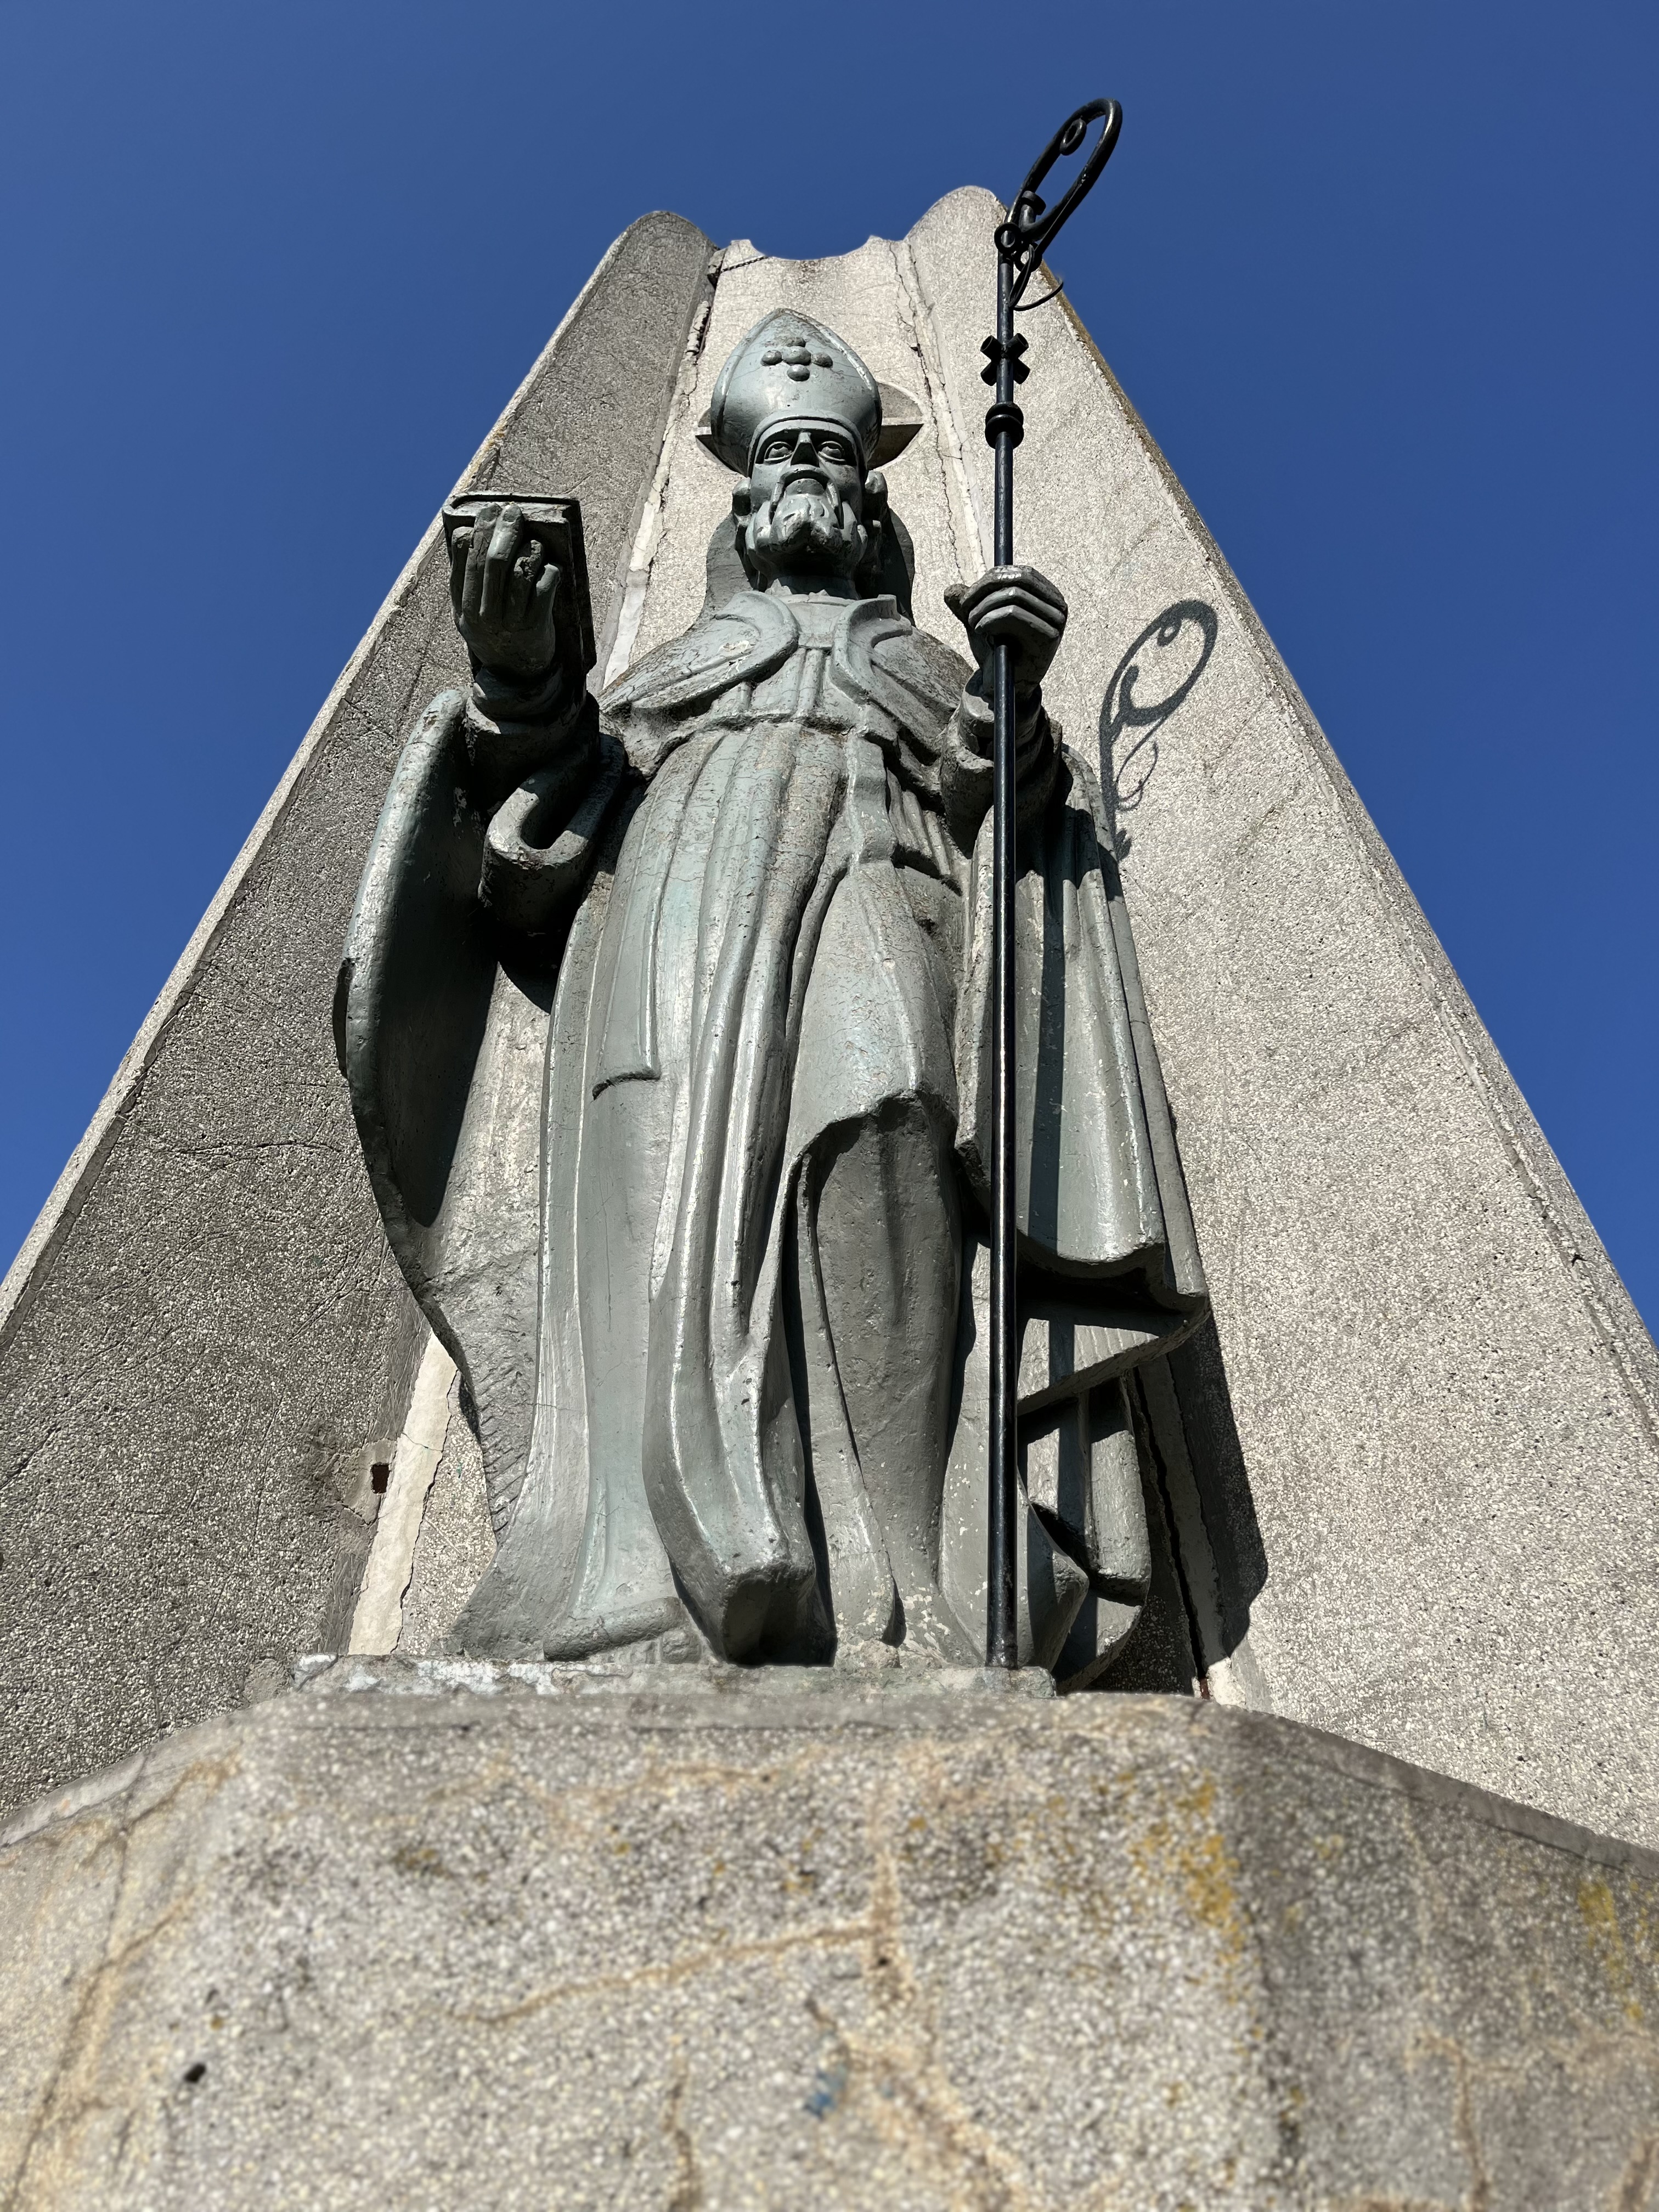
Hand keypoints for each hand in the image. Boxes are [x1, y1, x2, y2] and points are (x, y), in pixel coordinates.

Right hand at [449, 502, 561, 681]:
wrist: (515, 677)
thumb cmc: (494, 634)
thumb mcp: (470, 613)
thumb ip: (466, 580)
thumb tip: (466, 533)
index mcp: (463, 607)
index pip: (467, 557)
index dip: (479, 529)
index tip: (488, 511)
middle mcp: (484, 615)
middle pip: (495, 560)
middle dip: (505, 529)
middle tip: (514, 512)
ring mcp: (511, 622)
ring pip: (521, 570)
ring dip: (531, 550)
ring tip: (535, 544)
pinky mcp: (536, 627)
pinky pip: (545, 587)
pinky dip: (550, 571)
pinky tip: (551, 568)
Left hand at [945, 565, 1067, 689]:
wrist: (1004, 687)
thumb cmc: (996, 652)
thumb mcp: (979, 620)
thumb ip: (968, 604)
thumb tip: (950, 590)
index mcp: (1047, 597)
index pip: (1021, 573)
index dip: (990, 579)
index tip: (966, 596)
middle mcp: (1058, 606)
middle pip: (1018, 579)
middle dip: (984, 589)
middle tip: (964, 607)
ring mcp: (1056, 622)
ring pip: (1013, 596)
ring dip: (983, 607)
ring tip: (971, 624)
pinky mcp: (1048, 638)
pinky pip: (1012, 614)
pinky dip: (989, 619)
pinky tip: (980, 631)